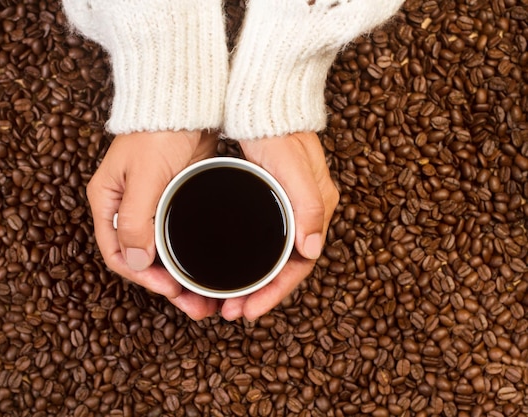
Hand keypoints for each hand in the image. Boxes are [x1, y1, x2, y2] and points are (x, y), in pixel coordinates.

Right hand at [86, 130, 220, 319]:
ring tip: (205, 299)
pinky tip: (207, 270)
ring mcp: (149, 205)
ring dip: (180, 277)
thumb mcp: (145, 175)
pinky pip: (178, 239)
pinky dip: (190, 258)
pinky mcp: (173, 201)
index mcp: (108, 202)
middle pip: (141, 259)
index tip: (170, 289)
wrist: (186, 100)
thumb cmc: (159, 130)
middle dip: (165, 287)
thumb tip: (135, 260)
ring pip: (161, 254)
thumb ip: (135, 218)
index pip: (117, 253)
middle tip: (195, 306)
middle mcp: (125, 208)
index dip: (142, 278)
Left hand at [220, 132, 338, 320]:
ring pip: (273, 257)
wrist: (263, 96)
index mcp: (316, 208)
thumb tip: (313, 249)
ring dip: (253, 281)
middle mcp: (305, 212)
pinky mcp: (269, 197)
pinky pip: (263, 240)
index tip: (249, 311)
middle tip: (230, 312)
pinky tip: (228, 266)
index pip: (301, 264)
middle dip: (260, 294)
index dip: (276, 292)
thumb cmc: (277, 127)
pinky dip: (248, 259)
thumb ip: (307, 204)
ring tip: (225, 300)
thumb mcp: (291, 165)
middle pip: (286, 267)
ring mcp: (287, 205)